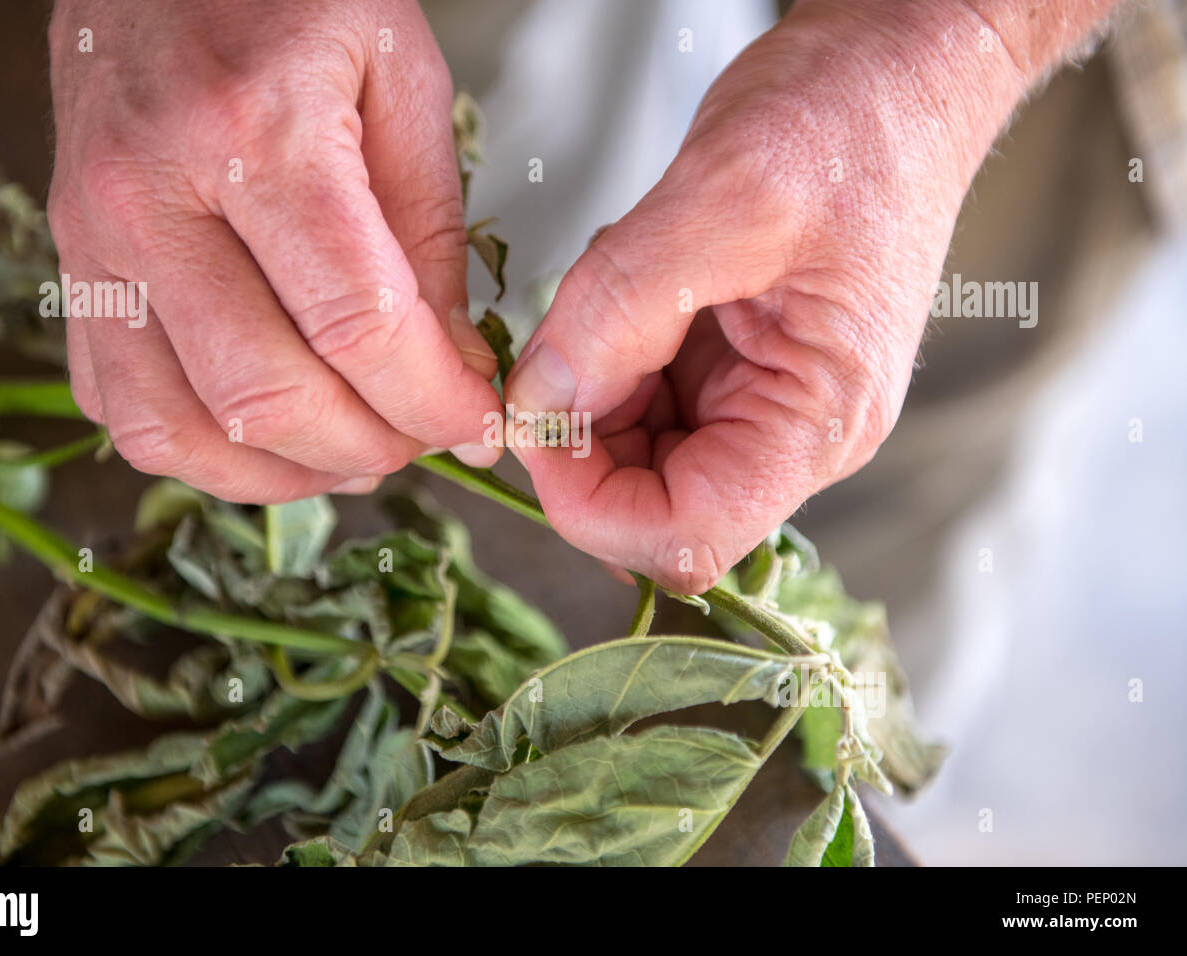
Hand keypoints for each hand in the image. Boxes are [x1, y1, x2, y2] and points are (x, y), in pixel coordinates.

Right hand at [47, 0, 501, 502]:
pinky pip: (121, 408)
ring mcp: (94, 240)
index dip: (432, 401)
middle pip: (266, 395)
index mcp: (254, 130)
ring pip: (178, 428)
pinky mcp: (70, 268)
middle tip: (423, 436)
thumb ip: (430, 233)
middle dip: (371, 447)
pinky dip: (203, 451)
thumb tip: (447, 368)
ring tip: (352, 452)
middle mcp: (152, 195)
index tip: (477, 422)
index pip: (356, 325)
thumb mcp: (402, 81)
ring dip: (283, 474)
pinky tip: (269, 431)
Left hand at [505, 0, 1067, 592]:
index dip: (589, 505)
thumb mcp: (726, 200)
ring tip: (612, 286)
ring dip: (587, 389)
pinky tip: (626, 283)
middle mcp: (791, 433)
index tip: (532, 425)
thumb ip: (619, 311)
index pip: (687, 534)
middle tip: (555, 341)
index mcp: (817, 421)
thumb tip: (538, 402)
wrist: (899, 68)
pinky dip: (603, 356)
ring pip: (632, 455)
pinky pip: (638, 401)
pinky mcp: (731, 370)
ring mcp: (759, 404)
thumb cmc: (855, 122)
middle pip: (649, 503)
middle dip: (579, 438)